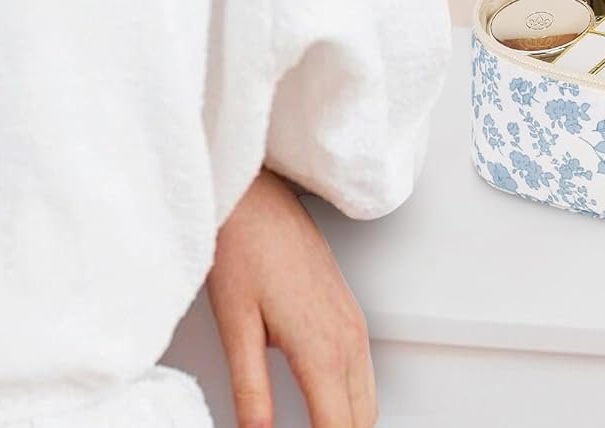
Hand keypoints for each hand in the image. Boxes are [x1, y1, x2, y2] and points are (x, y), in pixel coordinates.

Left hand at [207, 168, 375, 427]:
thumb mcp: (236, 329)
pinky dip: (352, 402)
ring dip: (349, 425)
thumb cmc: (244, 251)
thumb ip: (250, 392)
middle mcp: (346, 337)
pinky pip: (364, 373)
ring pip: (368, 399)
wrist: (258, 200)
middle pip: (362, 421)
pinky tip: (327, 411)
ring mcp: (352, 322)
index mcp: (321, 348)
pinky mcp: (348, 312)